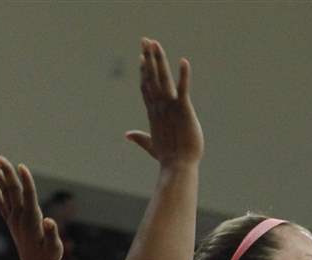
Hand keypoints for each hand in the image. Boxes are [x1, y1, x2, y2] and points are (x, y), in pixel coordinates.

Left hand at [0, 156, 62, 259]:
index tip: (21, 166)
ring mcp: (13, 219)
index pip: (27, 195)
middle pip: (12, 190)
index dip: (25, 180)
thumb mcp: (54, 248)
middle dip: (6, 173)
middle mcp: (19, 216)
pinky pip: (1, 203)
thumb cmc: (48, 257)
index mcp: (31, 219)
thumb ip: (52, 234)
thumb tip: (49, 221)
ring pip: (4, 194)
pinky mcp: (11, 221)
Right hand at [125, 38, 202, 166]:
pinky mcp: (184, 110)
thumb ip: (140, 138)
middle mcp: (159, 106)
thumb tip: (127, 135)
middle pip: (151, 77)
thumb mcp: (151, 145)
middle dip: (148, 58)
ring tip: (155, 43)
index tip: (142, 57)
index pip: (147, 87)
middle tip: (146, 40)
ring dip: (159, 60)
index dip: (144, 71)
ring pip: (163, 78)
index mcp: (154, 112)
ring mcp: (171, 107)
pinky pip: (183, 89)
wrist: (178, 166)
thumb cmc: (168, 158)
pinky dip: (183, 75)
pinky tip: (184, 62)